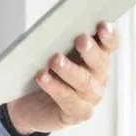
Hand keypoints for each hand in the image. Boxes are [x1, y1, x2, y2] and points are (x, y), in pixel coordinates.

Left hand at [6, 21, 119, 135]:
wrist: (27, 102)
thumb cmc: (42, 69)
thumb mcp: (48, 50)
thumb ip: (57, 39)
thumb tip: (54, 23)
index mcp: (94, 56)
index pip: (109, 44)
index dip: (109, 35)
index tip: (102, 25)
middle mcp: (97, 76)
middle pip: (100, 62)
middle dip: (91, 50)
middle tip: (81, 40)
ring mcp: (89, 97)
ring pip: (85, 82)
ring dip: (70, 70)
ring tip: (55, 60)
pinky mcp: (77, 112)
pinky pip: (69, 100)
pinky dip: (55, 87)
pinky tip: (42, 77)